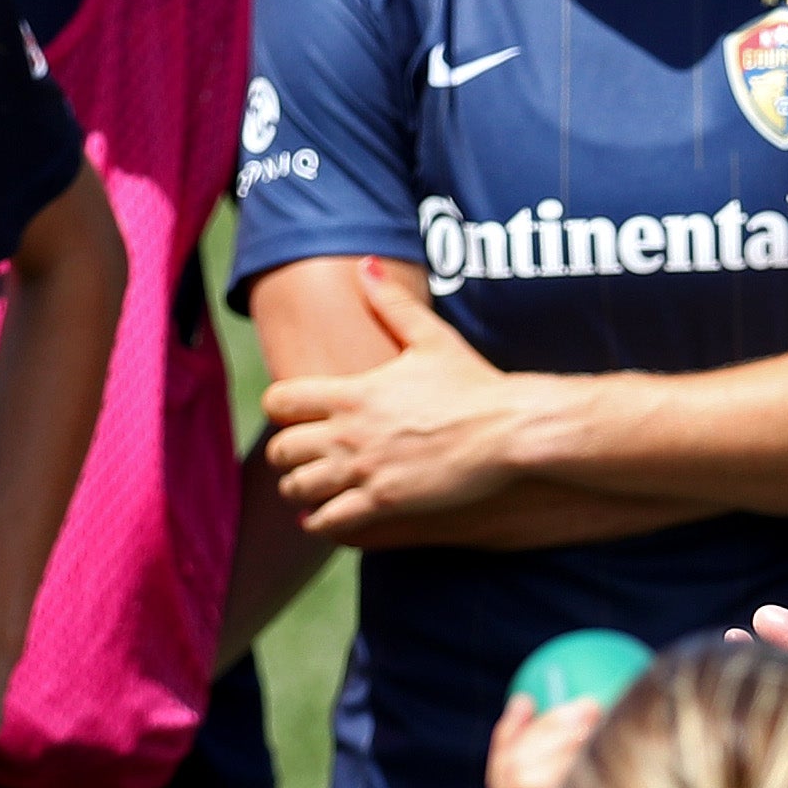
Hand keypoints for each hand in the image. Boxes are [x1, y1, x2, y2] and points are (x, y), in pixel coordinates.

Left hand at [261, 263, 534, 535]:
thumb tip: (366, 265)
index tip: (295, 416)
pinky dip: (320, 521)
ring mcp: (364, 469)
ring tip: (313, 489)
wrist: (509, 429)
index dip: (279, 410)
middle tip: (302, 457)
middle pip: (280, 450)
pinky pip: (328, 521)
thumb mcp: (432, 337)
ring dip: (300, 489)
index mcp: (353, 391)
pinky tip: (327, 517)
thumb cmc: (474, 384)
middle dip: (285, 455)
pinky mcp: (384, 502)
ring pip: (298, 488)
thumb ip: (392, 303)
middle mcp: (349, 432)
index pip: (279, 401)